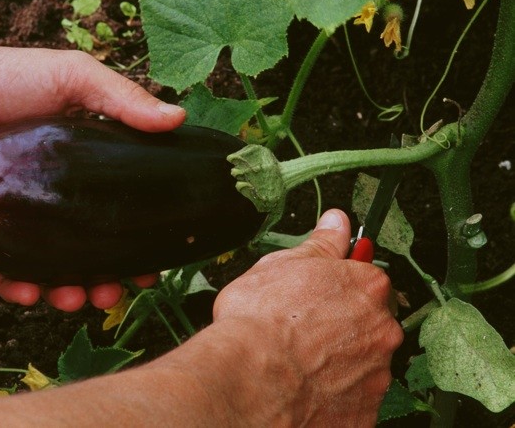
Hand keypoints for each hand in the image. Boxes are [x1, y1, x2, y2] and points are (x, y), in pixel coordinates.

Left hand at [0, 0, 184, 310]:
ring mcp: (21, 217)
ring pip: (51, 269)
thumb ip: (124, 98)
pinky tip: (29, 294)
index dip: (139, 245)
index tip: (151, 267)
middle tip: (112, 295)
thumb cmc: (9, 76)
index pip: (120, 215)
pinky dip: (15, 288)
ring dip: (66, 292)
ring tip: (72, 299)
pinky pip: (0, 270)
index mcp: (86, 170)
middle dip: (105, 282)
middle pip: (89, 253)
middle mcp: (58, 199)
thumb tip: (179, 119)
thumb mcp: (76, 79)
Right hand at [213, 209, 402, 424]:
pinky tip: (305, 390)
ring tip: (299, 363)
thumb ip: (321, 244)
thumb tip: (337, 222)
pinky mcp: (365, 414)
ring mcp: (377, 375)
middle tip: (305, 332)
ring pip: (363, 364)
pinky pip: (354, 401)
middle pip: (369, 324)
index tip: (321, 297)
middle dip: (343, 327)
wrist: (250, 377)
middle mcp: (382, 329)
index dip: (339, 289)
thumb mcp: (283, 264)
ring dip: (340, 363)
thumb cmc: (260, 319)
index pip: (367, 282)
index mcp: (367, 287)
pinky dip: (335, 397)